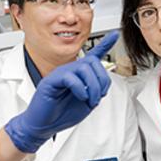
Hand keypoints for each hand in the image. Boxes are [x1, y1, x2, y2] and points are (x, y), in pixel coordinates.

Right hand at [5, 31, 118, 152]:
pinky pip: (70, 77)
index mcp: (81, 74)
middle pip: (93, 62)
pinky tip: (81, 97)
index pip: (94, 55)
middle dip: (102, 80)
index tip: (115, 34)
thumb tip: (102, 85)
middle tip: (99, 96)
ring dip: (93, 86)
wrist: (45, 125)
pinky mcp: (52, 80)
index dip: (105, 44)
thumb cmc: (64, 112)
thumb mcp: (88, 101)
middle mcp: (71, 70)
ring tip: (90, 100)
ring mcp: (61, 73)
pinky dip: (80, 88)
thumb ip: (96, 90)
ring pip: (84, 68)